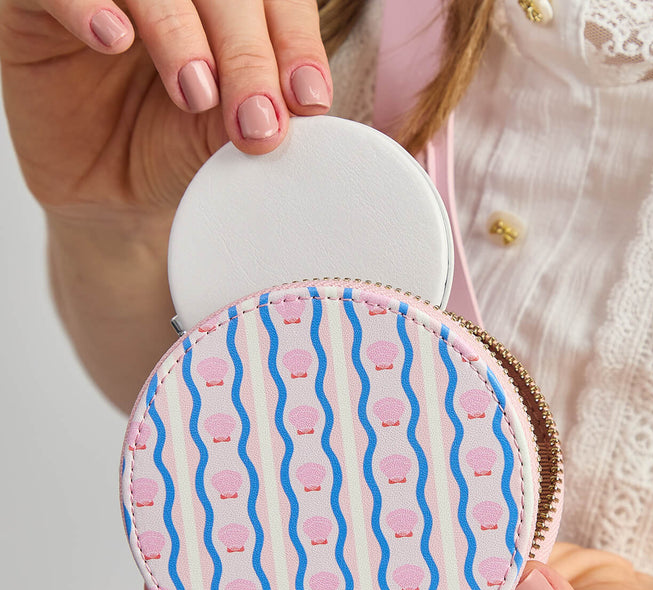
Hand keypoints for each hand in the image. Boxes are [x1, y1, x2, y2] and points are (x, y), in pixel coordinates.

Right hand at [0, 0, 330, 219]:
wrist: (113, 197)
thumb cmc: (175, 153)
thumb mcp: (225, 135)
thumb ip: (261, 107)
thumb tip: (302, 100)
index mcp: (229, 8)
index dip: (294, 41)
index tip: (308, 99)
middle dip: (246, 53)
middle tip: (255, 119)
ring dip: (178, 30)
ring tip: (195, 94)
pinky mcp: (35, 1)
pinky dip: (86, 1)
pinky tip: (113, 38)